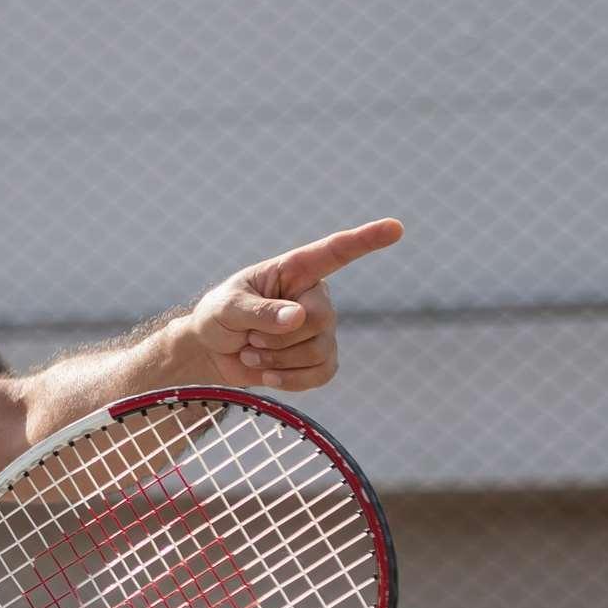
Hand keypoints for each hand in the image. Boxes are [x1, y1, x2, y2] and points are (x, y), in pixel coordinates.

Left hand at [189, 219, 402, 390]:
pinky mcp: (320, 359)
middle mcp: (315, 297)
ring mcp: (322, 330)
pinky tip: (268, 373)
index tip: (396, 228)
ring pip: (317, 350)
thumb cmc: (218, 317)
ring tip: (251, 352)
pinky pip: (320, 374)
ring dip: (276, 358)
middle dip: (277, 336)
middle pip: (320, 319)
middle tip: (248, 338)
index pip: (336, 252)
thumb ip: (258, 311)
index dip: (366, 240)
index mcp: (295, 271)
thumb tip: (298, 318)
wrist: (212, 352)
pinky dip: (289, 380)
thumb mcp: (226, 308)